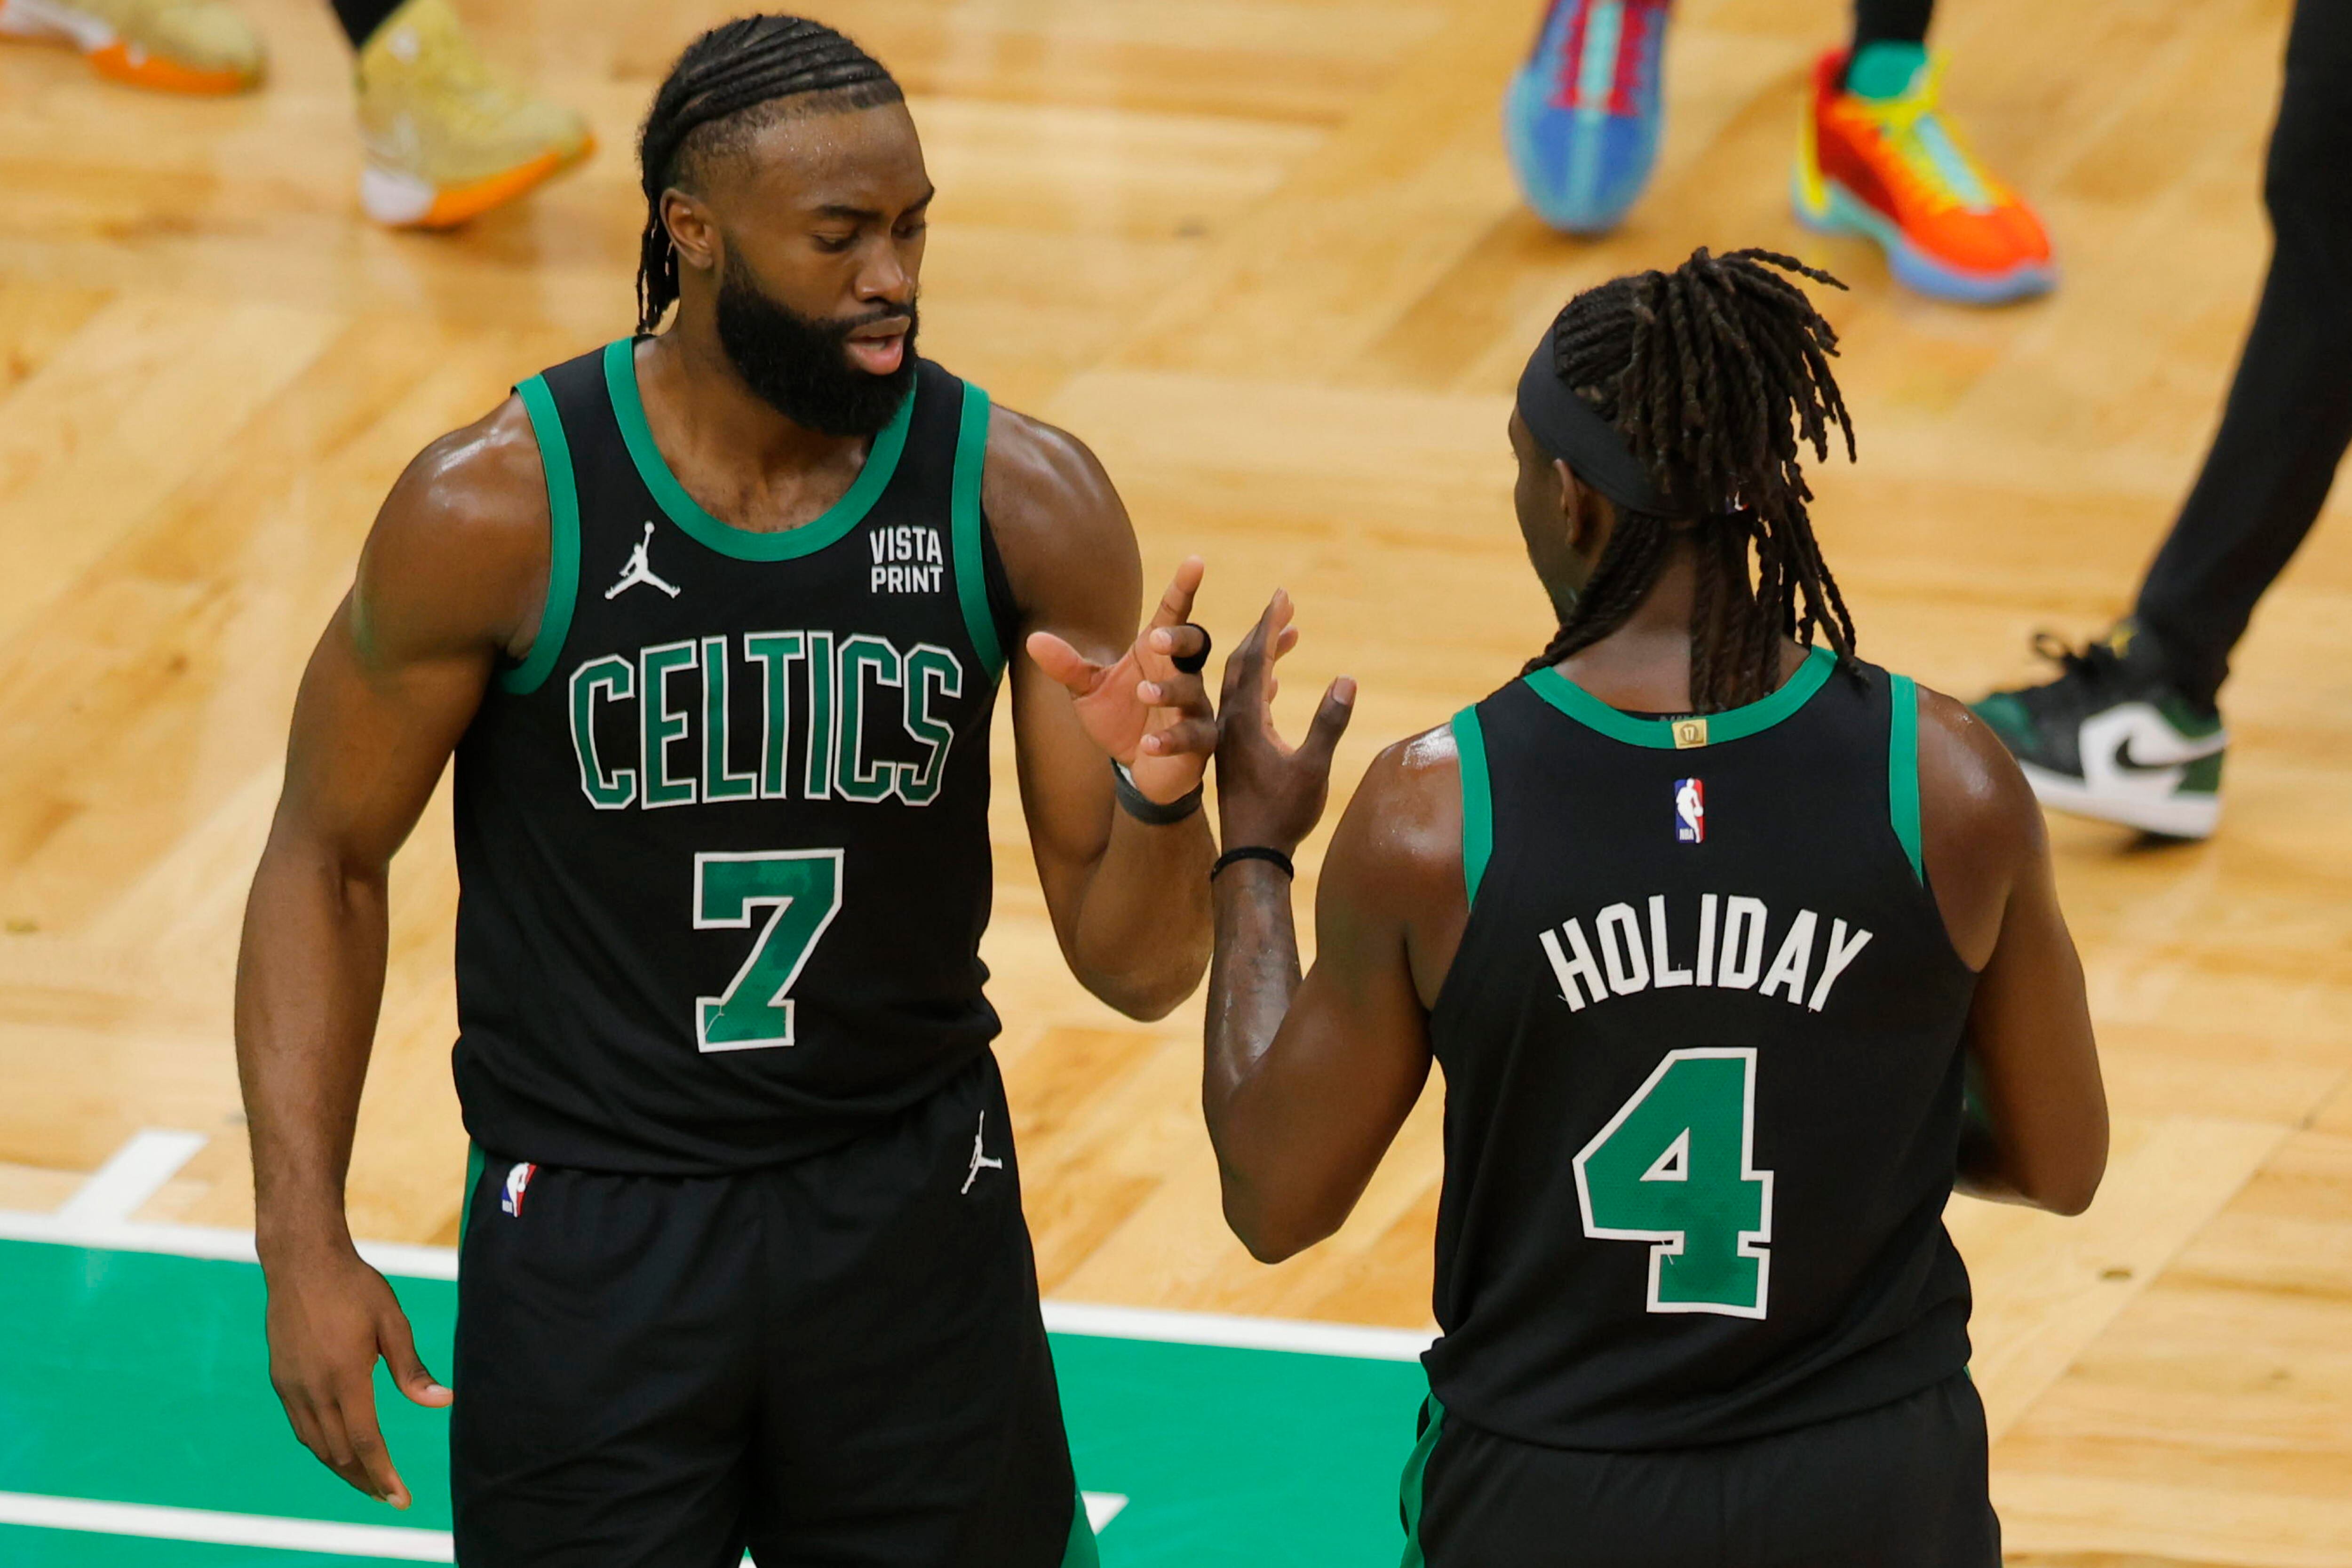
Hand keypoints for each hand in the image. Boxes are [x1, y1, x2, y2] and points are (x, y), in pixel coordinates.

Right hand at [262, 1245, 451, 1508]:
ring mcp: (292, 1386)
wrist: (302, 1262)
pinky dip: (321, 1447)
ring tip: (367, 1482)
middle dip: (365, 1480)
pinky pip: (301, 1427)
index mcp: (345, 1376)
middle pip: (339, 1453)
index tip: (400, 1498)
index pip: (365, 1442)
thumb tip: (442, 1402)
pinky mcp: (281, 1380)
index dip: (383, 1474)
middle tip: (388, 1497)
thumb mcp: (392, 1322)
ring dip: (342, 1469)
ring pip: (316, 1445)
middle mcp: (313, 1388)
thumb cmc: (355, 1286)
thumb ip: (412, 1368)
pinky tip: (337, 1451)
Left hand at [1027, 556, 1216, 805]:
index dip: (1184, 588)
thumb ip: (1067, 665)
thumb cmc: (1120, 716)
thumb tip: (1034, 640)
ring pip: (1191, 691)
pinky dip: (1170, 740)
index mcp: (1157, 652)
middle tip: (1157, 640)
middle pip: (1194, 643)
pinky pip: (1192, 736)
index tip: (1195, 561)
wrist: (1138, 766)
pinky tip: (1149, 744)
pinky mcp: (1199, 741)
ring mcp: (1194, 707)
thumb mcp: (1087, 690)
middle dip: (1179, 639)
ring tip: (1143, 693)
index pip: (1174, 614)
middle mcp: (1182, 673)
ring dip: (1168, 691)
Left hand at [1216, 590, 1354, 854]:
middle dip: (1263, 631)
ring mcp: (1231, 736)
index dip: (1270, 625)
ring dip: (1259, 655)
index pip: (1257, 660)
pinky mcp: (1234, 750)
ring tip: (1282, 634)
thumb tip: (1346, 679)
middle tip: (1281, 604)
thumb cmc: (1283, 814)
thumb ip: (1328, 723)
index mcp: (1246, 720)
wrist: (1251, 853)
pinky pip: (1242, 704)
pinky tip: (1272, 682)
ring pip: (1239, 684)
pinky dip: (1258, 683)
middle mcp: (1232, 721)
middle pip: (1242, 663)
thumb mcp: (1313, 769)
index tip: (1282, 595)